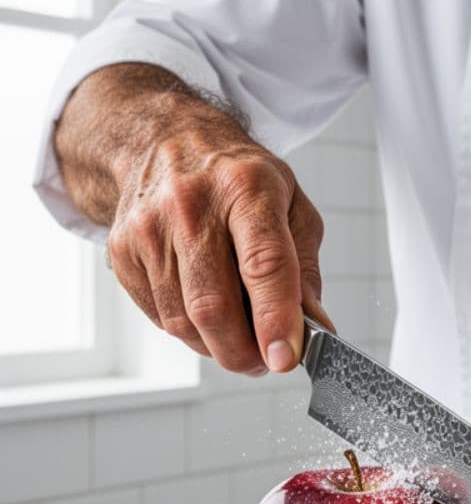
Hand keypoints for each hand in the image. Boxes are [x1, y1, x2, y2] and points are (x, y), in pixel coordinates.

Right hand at [108, 110, 334, 373]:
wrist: (163, 141)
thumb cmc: (236, 177)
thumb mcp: (290, 205)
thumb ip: (305, 269)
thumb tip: (313, 329)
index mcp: (246, 186)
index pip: (263, 263)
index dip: (275, 319)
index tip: (285, 359)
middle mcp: (191, 205)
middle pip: (213, 306)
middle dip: (243, 352)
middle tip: (264, 362)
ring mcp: (149, 229)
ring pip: (183, 321)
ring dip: (217, 346)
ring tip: (238, 338)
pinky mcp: (122, 252)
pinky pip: (159, 317)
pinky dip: (188, 331)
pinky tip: (204, 311)